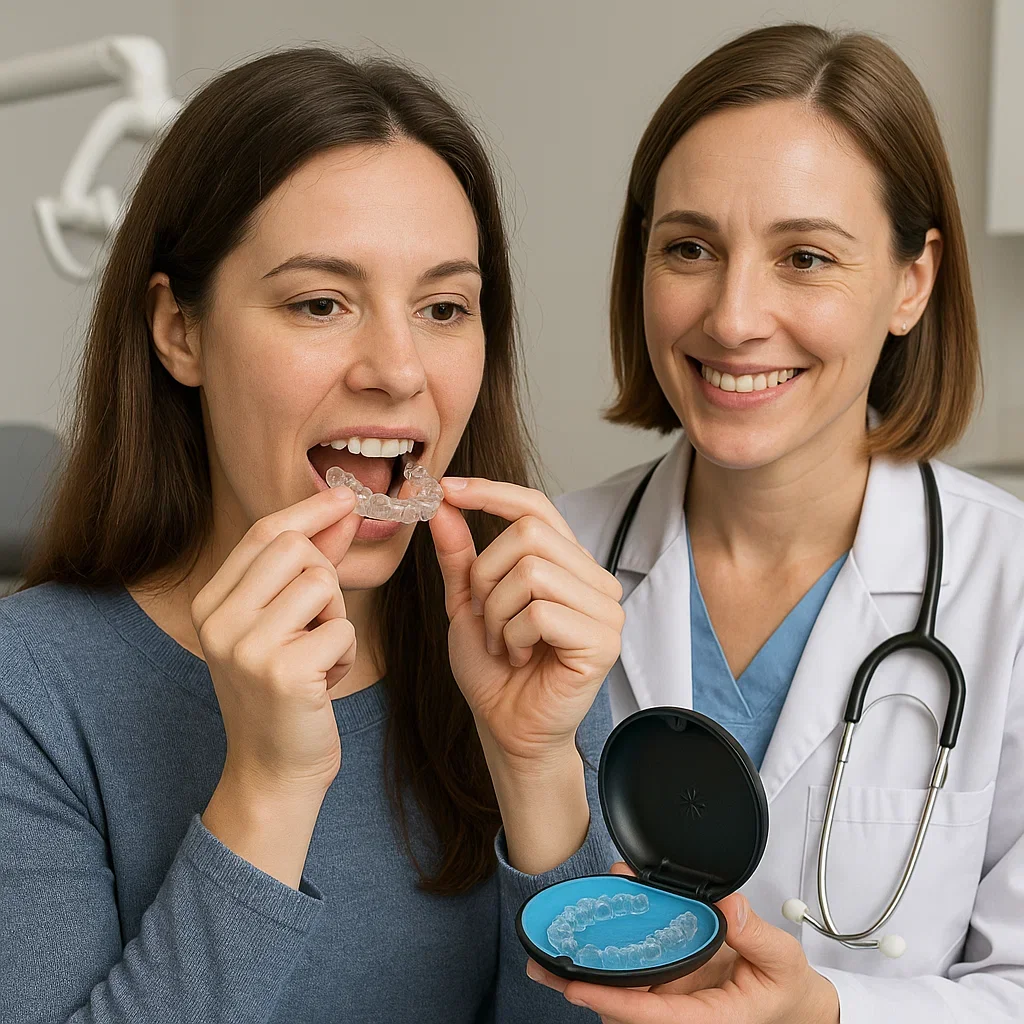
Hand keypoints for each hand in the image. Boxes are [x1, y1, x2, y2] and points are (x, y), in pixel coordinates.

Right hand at [191, 485, 361, 799]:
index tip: (348, 498)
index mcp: (210, 602)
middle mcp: (218, 620)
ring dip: (336, 619)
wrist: (272, 771)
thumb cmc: (283, 692)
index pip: (263, 532)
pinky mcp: (283, 672)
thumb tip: (341, 507)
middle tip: (319, 621)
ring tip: (318, 655)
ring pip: (322, 584)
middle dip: (325, 576)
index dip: (311, 511)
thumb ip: (307, 564)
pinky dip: (345, 653)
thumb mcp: (283, 622)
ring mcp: (246, 646)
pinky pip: (341, 629)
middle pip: (294, 548)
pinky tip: (324, 681)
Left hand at [429, 477, 623, 767]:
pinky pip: (540, 612)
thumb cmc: (493, 670)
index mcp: (567, 563)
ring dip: (497, 612)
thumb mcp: (468, 603)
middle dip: (486, 575)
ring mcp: (605, 609)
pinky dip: (512, 637)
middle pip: (529, 534)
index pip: (536, 506)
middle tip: (484, 617)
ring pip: (532, 572)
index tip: (447, 489)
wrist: (507, 728)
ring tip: (502, 642)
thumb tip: (443, 504)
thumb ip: (460, 556)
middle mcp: (594, 579)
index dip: (491, 492)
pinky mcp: (602, 641)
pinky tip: (518, 657)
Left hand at [527, 863, 838, 1023]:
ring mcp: (674, 1001)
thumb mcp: (783, 960)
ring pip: (624, 994)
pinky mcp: (671, 986)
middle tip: (543, 966)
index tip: (577, 985)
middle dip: (583, 989)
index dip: (612, 1001)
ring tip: (550, 955)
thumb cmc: (786, 989)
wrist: (793, 1004)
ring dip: (589, 975)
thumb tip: (728, 906)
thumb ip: (757, 936)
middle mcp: (684, 1013)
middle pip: (624, 1009)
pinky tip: (587, 939)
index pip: (652, 1016)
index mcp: (710, 1018)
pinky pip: (636, 977)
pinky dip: (611, 958)